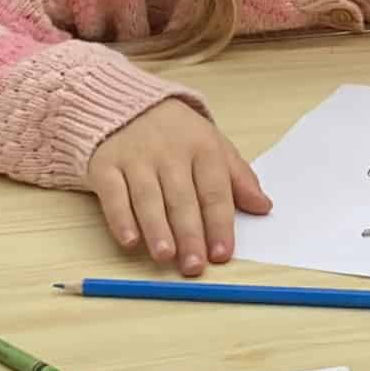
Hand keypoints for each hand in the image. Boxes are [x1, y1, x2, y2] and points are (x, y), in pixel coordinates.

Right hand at [85, 99, 270, 275]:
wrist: (127, 104)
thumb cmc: (178, 133)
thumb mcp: (213, 145)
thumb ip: (238, 178)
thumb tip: (263, 207)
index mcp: (203, 147)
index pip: (215, 190)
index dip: (220, 224)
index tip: (222, 254)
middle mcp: (169, 152)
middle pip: (182, 198)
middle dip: (190, 234)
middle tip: (194, 266)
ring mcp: (136, 158)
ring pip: (148, 198)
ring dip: (157, 228)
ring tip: (165, 256)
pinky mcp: (106, 165)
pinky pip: (113, 194)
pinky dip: (120, 218)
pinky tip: (130, 241)